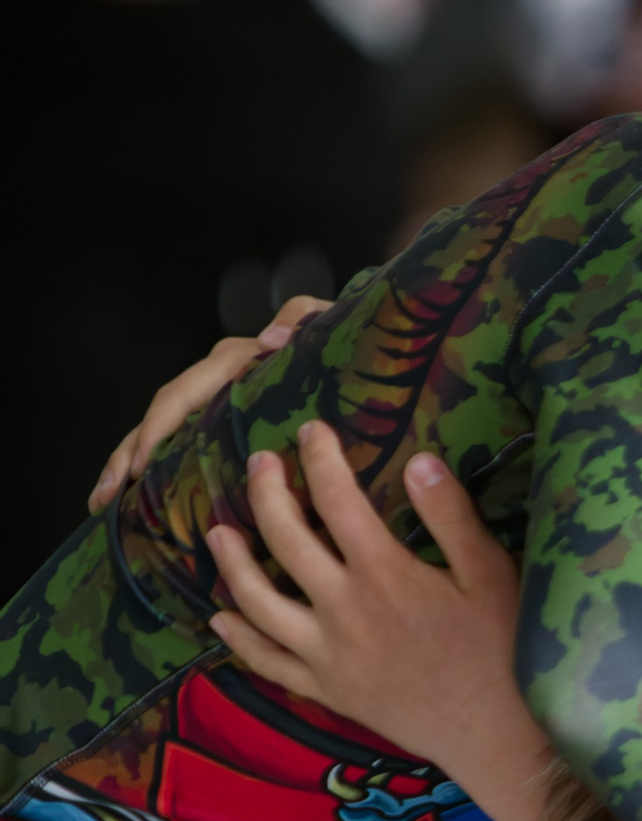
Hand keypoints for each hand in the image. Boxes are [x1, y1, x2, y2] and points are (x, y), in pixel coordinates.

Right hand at [89, 294, 330, 511]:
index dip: (155, 430)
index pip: (181, 395)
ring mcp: (220, 396)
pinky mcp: (227, 415)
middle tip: (103, 495)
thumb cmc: (338, 338)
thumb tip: (267, 339)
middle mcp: (220, 377)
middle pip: (160, 416)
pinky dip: (156, 463)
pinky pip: (183, 437)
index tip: (139, 466)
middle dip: (127, 454)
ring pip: (162, 428)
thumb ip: (301, 320)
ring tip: (103, 500)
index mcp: (237, 360)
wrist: (358, 348)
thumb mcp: (323, 322)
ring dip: (129, 462)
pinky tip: (137, 494)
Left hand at [205, 420, 521, 770]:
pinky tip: (220, 621)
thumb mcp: (492, 575)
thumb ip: (452, 517)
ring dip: (233, 562)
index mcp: (384, 573)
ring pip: (258, 600)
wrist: (493, 733)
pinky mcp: (327, 689)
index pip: (339, 501)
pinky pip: (269, 663)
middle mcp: (342, 609)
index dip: (320, 460)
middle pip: (286, 540)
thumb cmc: (503, 650)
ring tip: (219, 531)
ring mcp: (326, 653)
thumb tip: (418, 461)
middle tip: (259, 463)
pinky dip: (240, 640)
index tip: (310, 430)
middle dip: (267, 493)